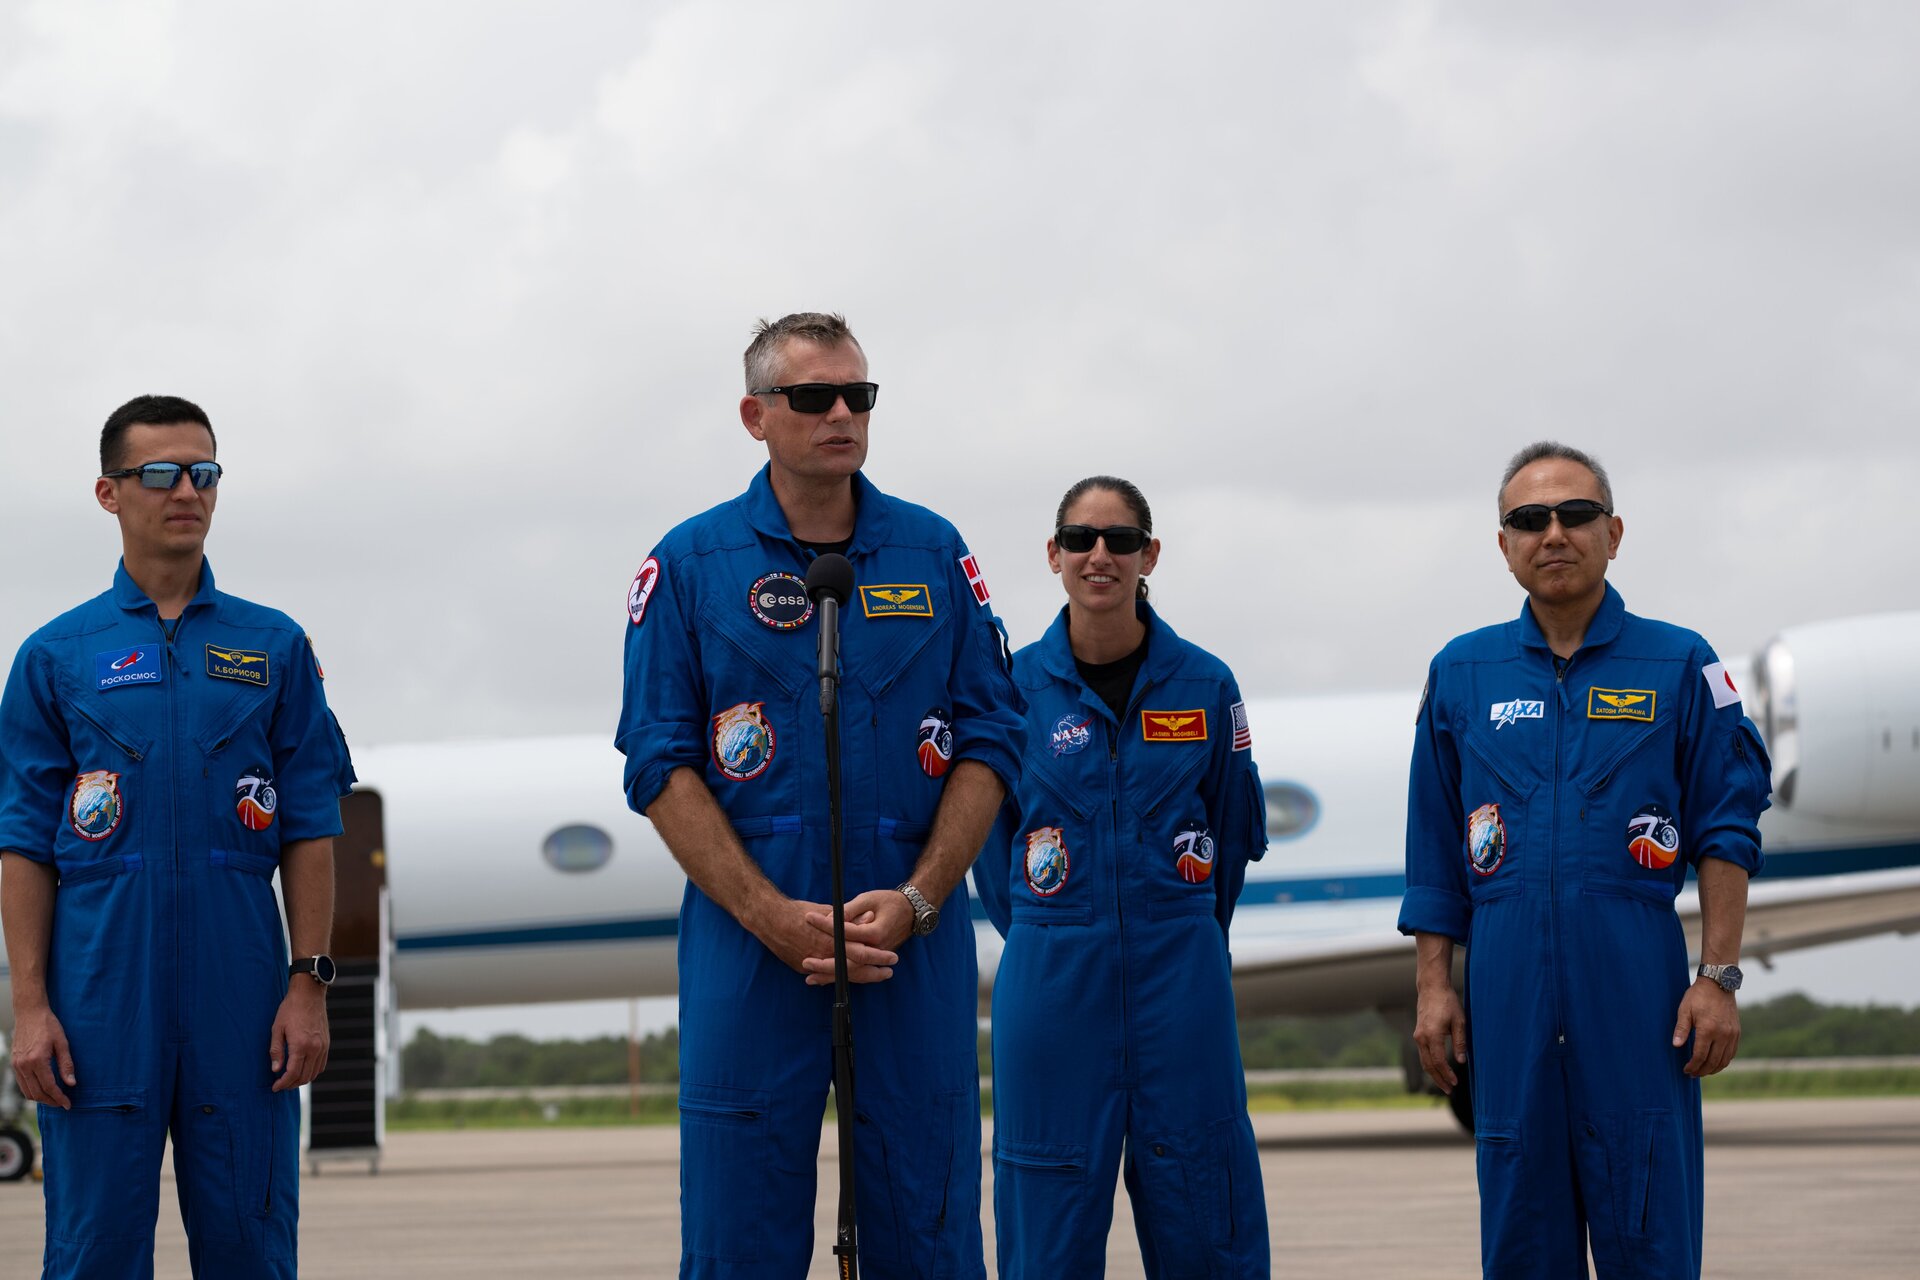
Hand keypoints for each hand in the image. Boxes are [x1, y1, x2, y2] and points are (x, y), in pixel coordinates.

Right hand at [9, 1004, 75, 1108]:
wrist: (29, 1013)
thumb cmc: (49, 1026)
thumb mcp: (62, 1043)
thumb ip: (66, 1064)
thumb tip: (71, 1083)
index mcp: (37, 1060)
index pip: (49, 1087)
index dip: (59, 1098)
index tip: (68, 1105)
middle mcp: (24, 1065)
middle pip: (37, 1093)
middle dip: (51, 1101)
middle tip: (63, 1103)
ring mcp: (17, 1065)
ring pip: (27, 1091)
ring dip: (41, 1098)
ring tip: (55, 1098)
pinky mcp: (14, 1064)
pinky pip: (22, 1084)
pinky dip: (32, 1090)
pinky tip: (43, 1089)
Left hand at [270, 981, 330, 1091]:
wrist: (309, 994)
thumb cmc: (290, 1009)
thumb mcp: (277, 1028)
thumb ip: (276, 1051)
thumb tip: (276, 1070)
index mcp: (301, 1045)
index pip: (293, 1073)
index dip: (283, 1083)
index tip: (275, 1087)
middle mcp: (315, 1048)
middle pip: (304, 1076)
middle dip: (291, 1084)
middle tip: (281, 1084)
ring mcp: (323, 1046)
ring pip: (314, 1073)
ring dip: (302, 1080)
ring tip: (290, 1079)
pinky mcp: (326, 1043)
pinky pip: (322, 1064)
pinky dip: (312, 1072)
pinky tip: (303, 1069)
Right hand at [749, 894, 898, 982]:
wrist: (770, 920)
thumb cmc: (800, 912)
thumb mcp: (829, 910)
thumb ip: (850, 917)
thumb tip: (869, 918)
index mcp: (832, 939)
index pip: (862, 952)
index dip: (878, 956)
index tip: (892, 958)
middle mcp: (824, 954)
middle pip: (855, 969)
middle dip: (874, 972)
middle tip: (888, 972)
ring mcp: (814, 964)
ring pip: (842, 976)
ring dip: (861, 977)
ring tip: (875, 976)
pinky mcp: (803, 968)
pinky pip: (826, 977)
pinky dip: (840, 977)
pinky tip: (852, 978)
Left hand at [800, 889, 913, 985]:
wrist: (911, 911)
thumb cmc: (890, 902)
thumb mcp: (869, 899)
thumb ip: (849, 910)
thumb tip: (830, 918)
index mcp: (876, 932)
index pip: (846, 932)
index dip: (826, 926)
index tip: (809, 918)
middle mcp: (877, 948)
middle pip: (849, 961)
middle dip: (825, 964)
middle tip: (805, 962)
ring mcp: (876, 956)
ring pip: (852, 972)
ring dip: (831, 976)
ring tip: (810, 978)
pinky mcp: (875, 960)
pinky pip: (856, 972)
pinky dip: (840, 976)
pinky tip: (824, 980)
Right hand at [1413, 983, 1468, 1094]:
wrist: (1432, 988)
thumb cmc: (1448, 1002)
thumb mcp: (1459, 1022)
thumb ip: (1460, 1042)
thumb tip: (1462, 1061)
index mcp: (1432, 1035)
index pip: (1438, 1061)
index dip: (1447, 1074)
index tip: (1455, 1082)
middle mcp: (1421, 1037)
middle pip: (1428, 1065)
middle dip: (1438, 1079)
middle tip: (1449, 1090)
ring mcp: (1418, 1036)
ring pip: (1424, 1061)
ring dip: (1433, 1074)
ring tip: (1444, 1084)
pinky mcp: (1418, 1034)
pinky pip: (1422, 1054)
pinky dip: (1430, 1065)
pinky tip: (1438, 1070)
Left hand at [1673, 978, 1739, 1076]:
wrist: (1719, 984)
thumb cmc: (1698, 996)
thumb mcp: (1685, 1010)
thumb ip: (1681, 1029)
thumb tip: (1676, 1046)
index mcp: (1708, 1030)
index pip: (1700, 1056)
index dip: (1693, 1066)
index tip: (1686, 1070)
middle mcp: (1723, 1035)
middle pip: (1713, 1062)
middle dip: (1702, 1071)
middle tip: (1693, 1074)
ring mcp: (1732, 1034)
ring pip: (1724, 1060)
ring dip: (1713, 1069)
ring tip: (1703, 1071)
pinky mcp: (1737, 1033)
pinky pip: (1732, 1053)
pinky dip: (1723, 1061)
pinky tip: (1715, 1062)